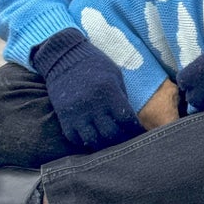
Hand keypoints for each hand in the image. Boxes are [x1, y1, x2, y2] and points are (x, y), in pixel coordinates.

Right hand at [32, 28, 143, 150]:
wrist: (63, 57)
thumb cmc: (94, 64)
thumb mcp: (114, 75)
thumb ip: (121, 97)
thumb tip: (129, 119)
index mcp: (109, 92)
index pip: (127, 120)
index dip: (135, 130)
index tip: (140, 133)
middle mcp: (93, 105)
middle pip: (112, 134)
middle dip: (123, 141)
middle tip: (129, 143)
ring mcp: (77, 113)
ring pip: (94, 141)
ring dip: (104, 146)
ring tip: (112, 145)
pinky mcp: (64, 117)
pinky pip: (76, 139)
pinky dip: (86, 142)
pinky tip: (94, 140)